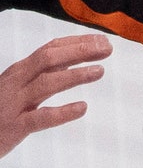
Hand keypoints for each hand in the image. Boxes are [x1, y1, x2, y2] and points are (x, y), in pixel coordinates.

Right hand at [0, 34, 110, 157]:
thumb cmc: (0, 110)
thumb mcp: (21, 87)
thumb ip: (45, 74)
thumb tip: (73, 59)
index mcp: (20, 72)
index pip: (50, 49)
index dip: (76, 43)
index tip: (102, 39)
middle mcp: (17, 83)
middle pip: (48, 59)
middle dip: (78, 51)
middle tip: (107, 48)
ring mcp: (14, 104)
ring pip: (45, 84)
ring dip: (74, 75)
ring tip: (99, 71)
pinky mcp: (14, 127)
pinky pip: (40, 118)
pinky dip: (62, 112)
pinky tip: (82, 107)